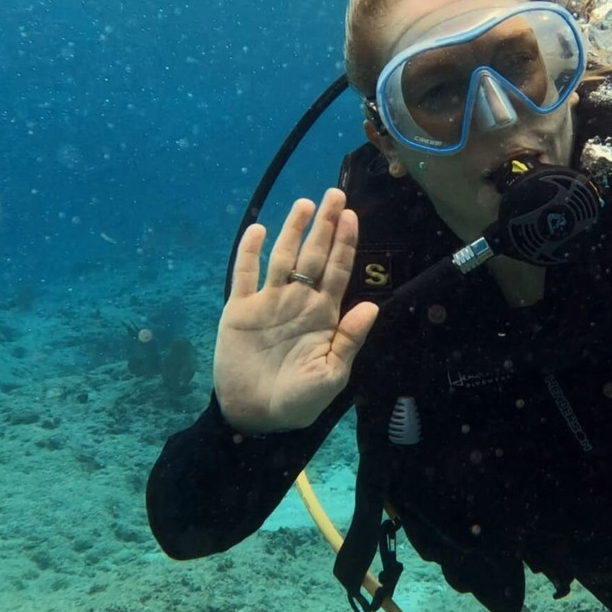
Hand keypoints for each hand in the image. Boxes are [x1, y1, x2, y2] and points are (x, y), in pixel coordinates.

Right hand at [214, 188, 378, 433]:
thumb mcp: (333, 374)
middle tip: (335, 194)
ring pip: (281, 258)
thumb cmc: (301, 400)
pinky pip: (244, 276)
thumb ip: (350, 339)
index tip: (352, 216)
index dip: (345, 243)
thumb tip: (372, 306)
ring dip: (292, 231)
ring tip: (305, 204)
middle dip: (325, 226)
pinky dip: (249, 253)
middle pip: (314, 255)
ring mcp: (268, 303)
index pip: (338, 271)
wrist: (258, 417)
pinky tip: (256, 229)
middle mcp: (298, 301)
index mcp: (324, 314)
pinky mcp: (239, 311)